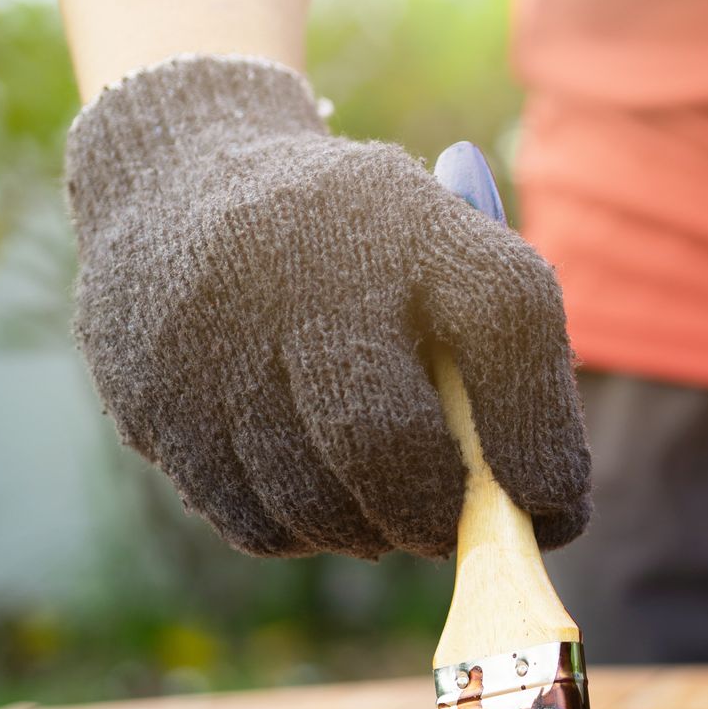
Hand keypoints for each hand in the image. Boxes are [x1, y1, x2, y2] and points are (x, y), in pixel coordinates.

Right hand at [64, 55, 589, 559]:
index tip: (555, 508)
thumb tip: (544, 517)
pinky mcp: (152, 391)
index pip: (509, 323)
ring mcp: (214, 326)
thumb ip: (506, 369)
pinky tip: (310, 490)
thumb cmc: (363, 256)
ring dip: (367, 533)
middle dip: (435, 516)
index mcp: (414, 217)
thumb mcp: (443, 263)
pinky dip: (300, 530)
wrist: (179, 176)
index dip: (542, 442)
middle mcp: (307, 259)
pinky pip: (250, 517)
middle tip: (451, 531)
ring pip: (312, 501)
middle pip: (385, 442)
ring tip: (381, 510)